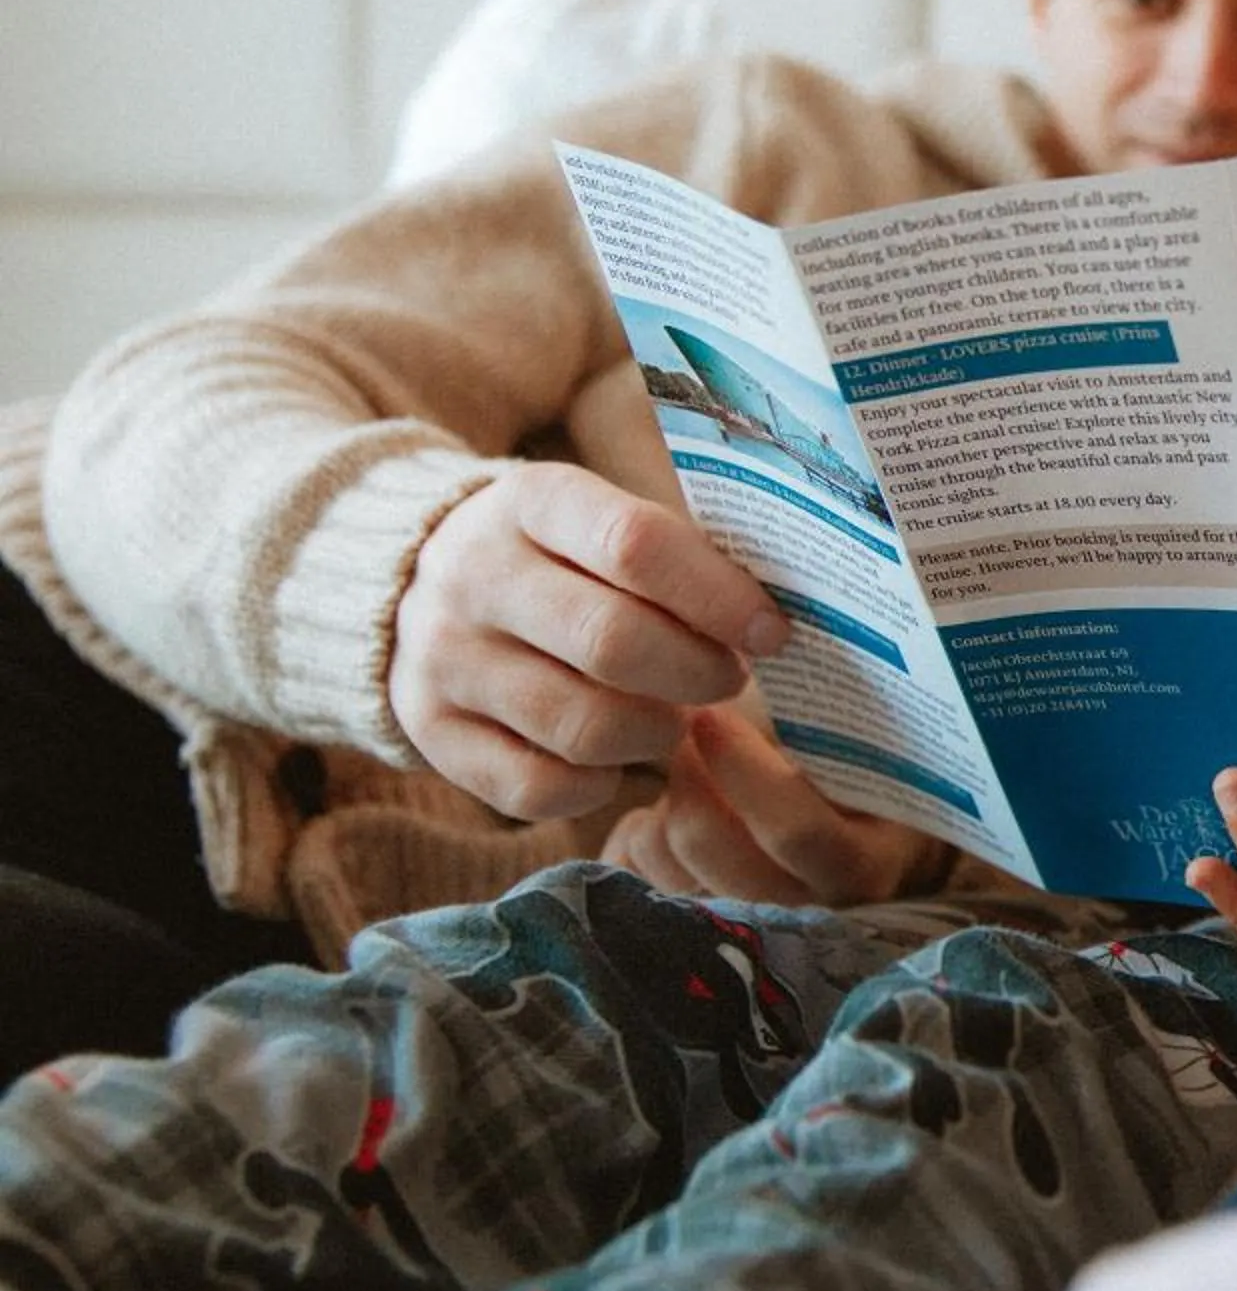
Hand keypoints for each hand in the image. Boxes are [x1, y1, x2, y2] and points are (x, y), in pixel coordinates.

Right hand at [389, 462, 787, 819]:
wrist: (410, 582)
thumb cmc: (556, 556)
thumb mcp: (600, 519)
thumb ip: (677, 557)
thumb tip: (771, 621)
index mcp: (531, 502)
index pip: (636, 547)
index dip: (719, 598)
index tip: (771, 632)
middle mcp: (474, 576)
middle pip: (613, 644)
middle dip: (698, 674)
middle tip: (728, 679)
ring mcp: (442, 658)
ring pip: (583, 726)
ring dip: (656, 733)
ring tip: (674, 718)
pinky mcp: (430, 731)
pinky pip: (537, 787)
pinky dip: (597, 784)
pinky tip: (617, 759)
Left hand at [601, 704, 945, 905]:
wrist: (855, 825)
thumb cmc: (853, 760)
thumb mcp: (859, 742)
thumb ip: (834, 713)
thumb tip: (767, 620)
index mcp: (866, 857)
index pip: (800, 832)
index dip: (747, 775)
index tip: (710, 715)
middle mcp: (814, 904)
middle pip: (730, 864)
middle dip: (691, 793)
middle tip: (685, 735)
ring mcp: (758, 922)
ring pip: (682, 880)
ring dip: (664, 814)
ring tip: (681, 765)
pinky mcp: (706, 924)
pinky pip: (650, 887)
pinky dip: (640, 840)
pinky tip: (658, 808)